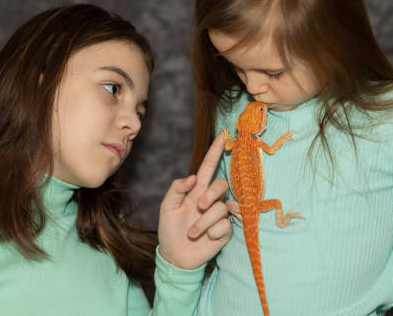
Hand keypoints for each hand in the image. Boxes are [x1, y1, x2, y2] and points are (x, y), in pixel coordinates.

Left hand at [158, 133, 231, 269]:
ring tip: (192, 233)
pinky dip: (213, 232)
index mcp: (196, 190)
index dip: (215, 152)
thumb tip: (193, 177)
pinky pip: (226, 225)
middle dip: (211, 194)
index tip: (222, 136)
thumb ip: (176, 188)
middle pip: (221, 184)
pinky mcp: (225, 231)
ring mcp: (219, 215)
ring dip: (204, 222)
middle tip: (198, 206)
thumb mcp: (166, 207)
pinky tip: (206, 238)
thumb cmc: (169, 229)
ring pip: (222, 208)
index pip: (208, 167)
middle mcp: (210, 199)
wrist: (175, 255)